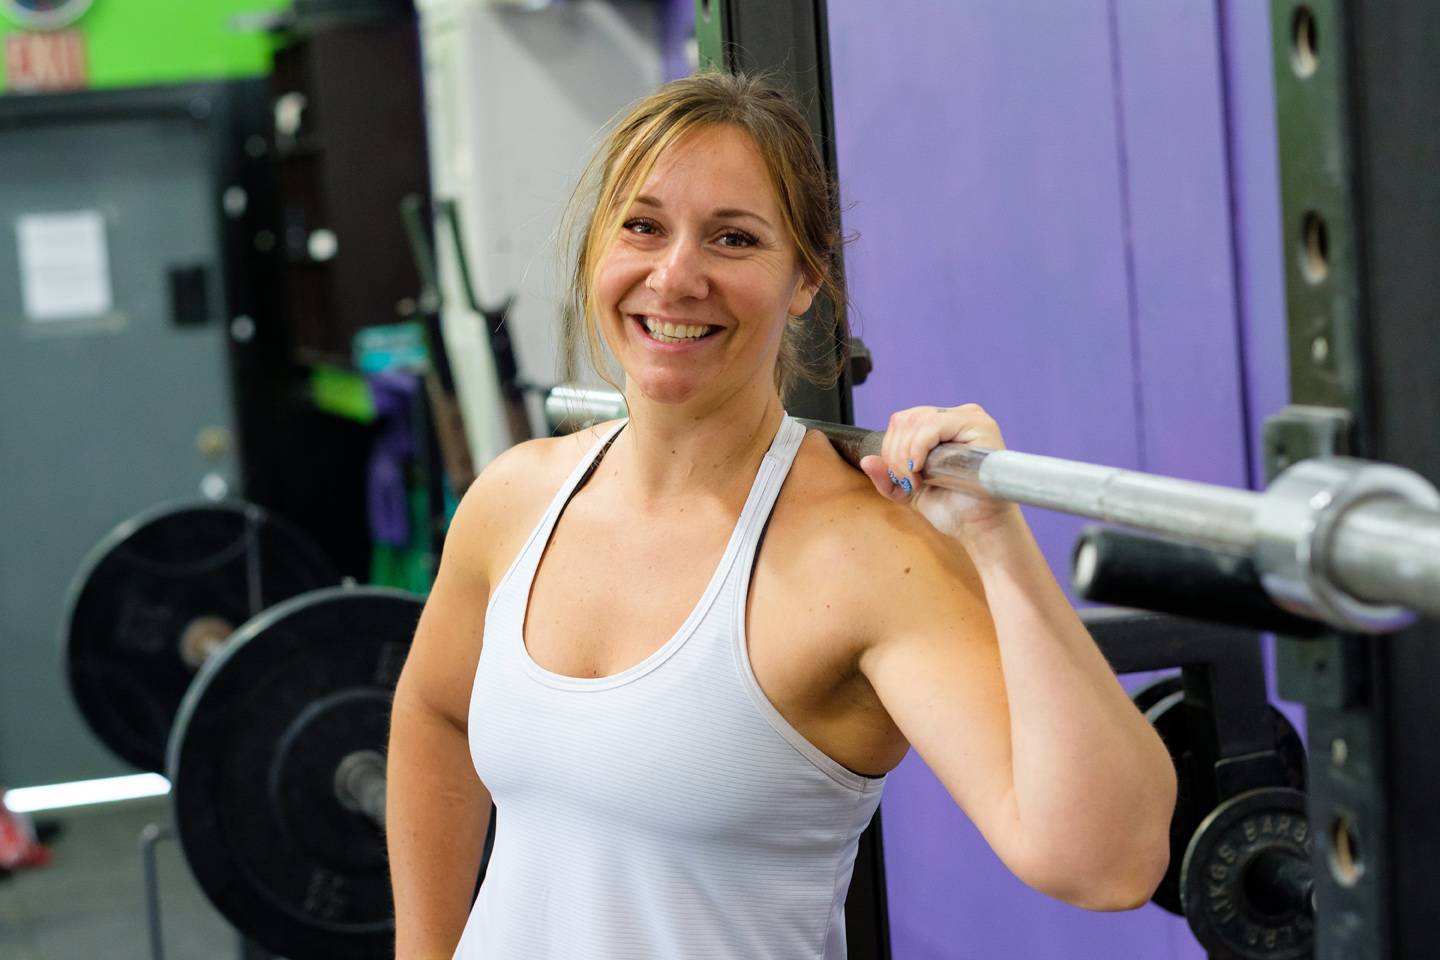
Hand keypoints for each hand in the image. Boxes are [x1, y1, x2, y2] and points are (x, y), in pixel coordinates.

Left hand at [859, 404, 1019, 537]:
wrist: (979, 528)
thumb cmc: (953, 509)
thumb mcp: (909, 492)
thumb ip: (886, 477)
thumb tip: (866, 460)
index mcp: (943, 426)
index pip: (903, 420)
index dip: (892, 448)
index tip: (902, 479)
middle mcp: (958, 416)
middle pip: (905, 418)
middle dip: (896, 453)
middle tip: (908, 481)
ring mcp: (970, 418)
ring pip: (916, 421)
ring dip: (906, 454)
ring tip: (917, 480)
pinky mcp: (979, 426)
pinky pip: (934, 426)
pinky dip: (918, 448)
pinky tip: (922, 469)